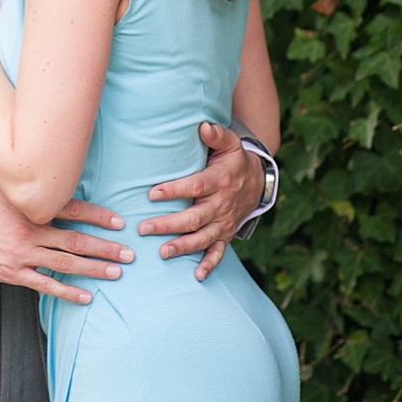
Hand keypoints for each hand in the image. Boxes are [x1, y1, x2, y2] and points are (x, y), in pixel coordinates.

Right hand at [0, 175, 132, 305]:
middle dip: (105, 247)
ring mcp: (22, 254)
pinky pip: (45, 285)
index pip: (74, 209)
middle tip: (129, 253)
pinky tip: (86, 297)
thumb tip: (48, 158)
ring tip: (116, 272)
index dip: (99, 217)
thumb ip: (26, 177)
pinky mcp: (13, 273)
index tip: (119, 223)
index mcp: (31, 206)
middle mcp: (31, 230)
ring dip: (93, 269)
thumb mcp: (1, 181)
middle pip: (76, 240)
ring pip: (65, 263)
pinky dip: (67, 292)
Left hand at [140, 122, 265, 280]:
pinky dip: (209, 264)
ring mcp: (224, 222)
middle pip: (194, 217)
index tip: (152, 193)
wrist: (257, 181)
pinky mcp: (226, 234)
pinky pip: (219, 252)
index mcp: (220, 180)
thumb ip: (216, 135)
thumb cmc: (234, 160)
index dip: (175, 190)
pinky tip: (197, 276)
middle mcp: (222, 204)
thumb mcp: (230, 143)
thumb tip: (202, 125)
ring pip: (203, 238)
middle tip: (144, 228)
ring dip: (183, 246)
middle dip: (169, 224)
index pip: (196, 186)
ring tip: (162, 252)